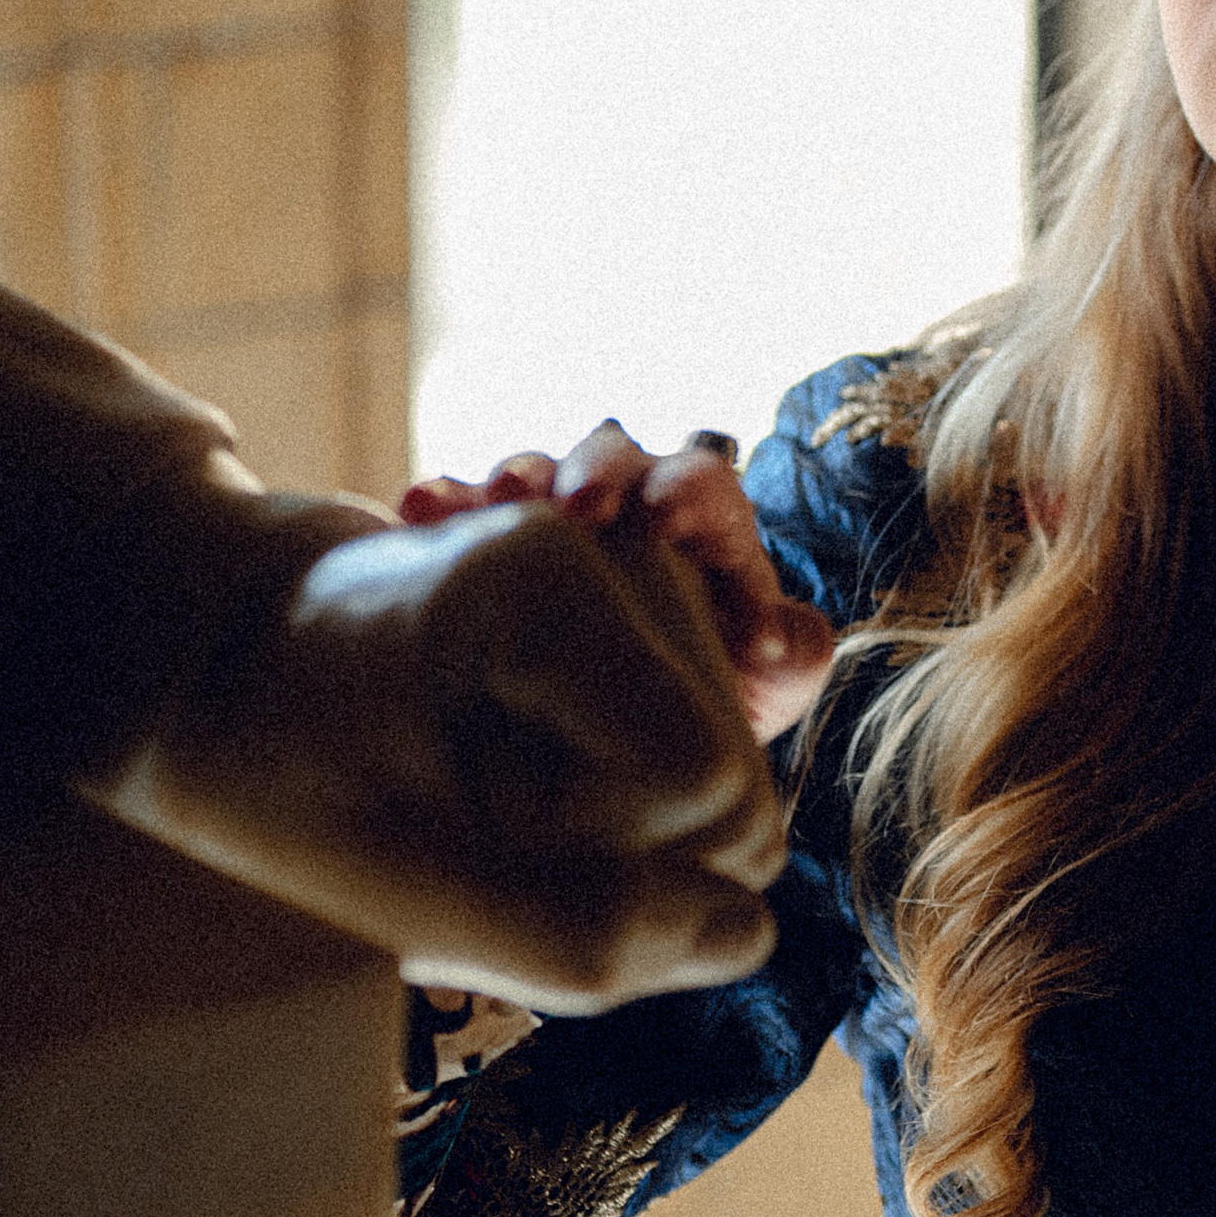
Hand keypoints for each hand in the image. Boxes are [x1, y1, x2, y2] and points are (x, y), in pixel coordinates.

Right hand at [402, 423, 834, 740]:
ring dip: (525, 477)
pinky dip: (445, 502)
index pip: (705, 493)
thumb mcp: (739, 696)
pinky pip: (458, 507)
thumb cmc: (680, 720)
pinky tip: (419, 509)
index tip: (669, 525)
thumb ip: (783, 662)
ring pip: (540, 475)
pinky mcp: (476, 540)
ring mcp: (548, 521)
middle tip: (585, 503)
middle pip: (622, 463)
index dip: (694, 501)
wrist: (579, 753)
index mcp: (698, 534)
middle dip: (606, 473)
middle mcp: (624, 510)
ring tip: (506, 498)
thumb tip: (797, 635)